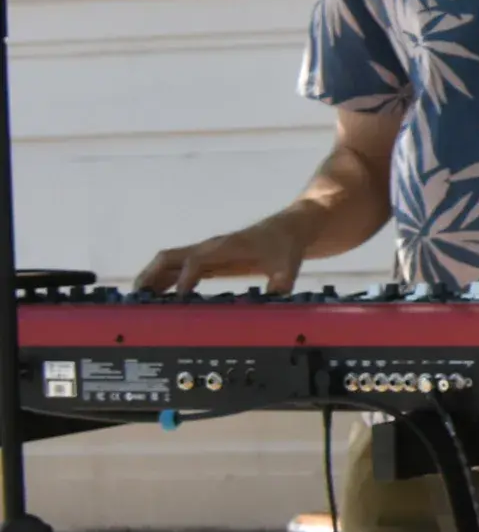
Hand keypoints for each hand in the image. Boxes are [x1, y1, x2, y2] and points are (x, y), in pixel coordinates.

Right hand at [136, 215, 309, 294]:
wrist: (289, 228)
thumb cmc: (286, 245)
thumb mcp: (289, 264)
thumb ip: (283, 280)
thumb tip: (277, 296)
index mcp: (226, 247)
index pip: (196, 260)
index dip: (186, 278)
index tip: (179, 298)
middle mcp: (210, 248)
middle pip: (170, 257)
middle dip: (151, 276)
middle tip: (137, 299)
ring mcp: (206, 253)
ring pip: (169, 262)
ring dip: (151, 279)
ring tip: (136, 303)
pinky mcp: (207, 259)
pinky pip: (178, 268)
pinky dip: (164, 281)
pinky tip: (157, 299)